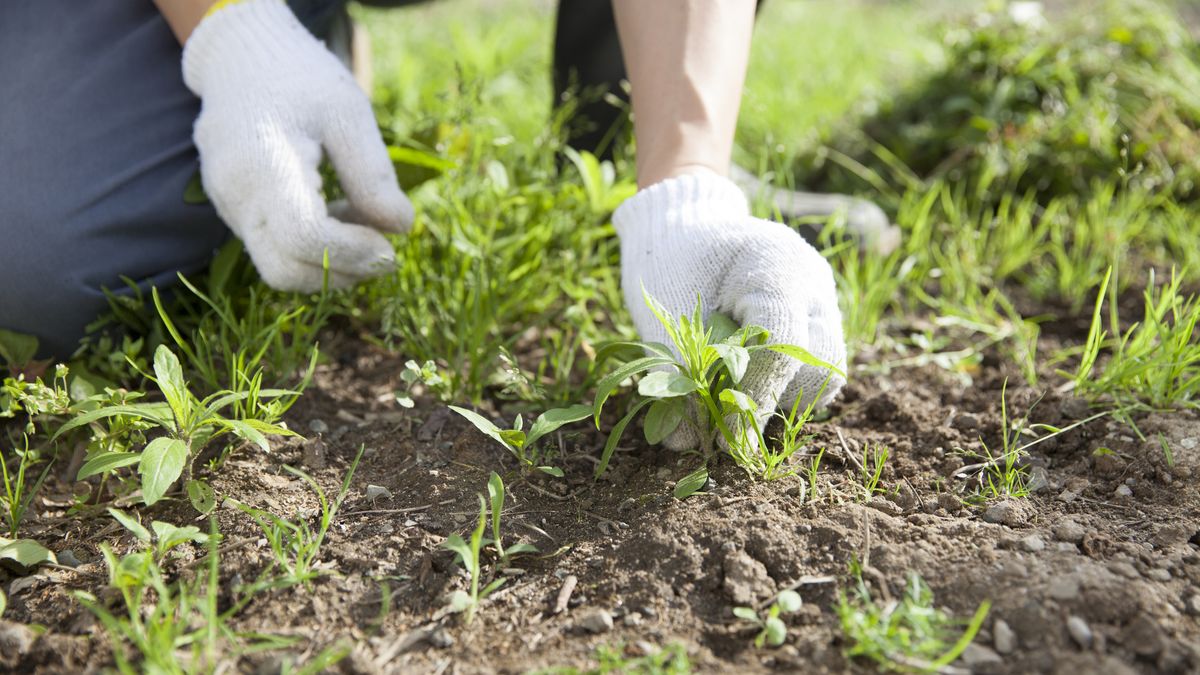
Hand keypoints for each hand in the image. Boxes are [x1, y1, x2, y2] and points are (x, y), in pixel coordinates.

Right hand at [182, 0, 411, 290]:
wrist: (240, 59)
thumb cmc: (300, 78)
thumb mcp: (348, 113)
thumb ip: (373, 174)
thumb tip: (401, 228)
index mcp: (265, 164)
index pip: (306, 238)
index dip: (354, 253)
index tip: (390, 246)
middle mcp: (237, 195)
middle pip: (286, 271)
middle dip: (342, 271)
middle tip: (384, 250)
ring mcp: (228, 207)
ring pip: (279, 267)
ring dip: (329, 262)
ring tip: (360, 219)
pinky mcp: (232, 211)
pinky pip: (272, 249)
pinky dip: (311, 249)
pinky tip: (335, 211)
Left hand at [613, 172, 846, 447]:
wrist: (685, 230)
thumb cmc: (669, 261)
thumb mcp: (665, 312)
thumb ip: (678, 372)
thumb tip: (684, 443)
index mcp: (777, 264)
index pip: (783, 343)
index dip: (756, 396)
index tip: (726, 438)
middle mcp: (813, 283)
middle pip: (821, 365)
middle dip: (774, 399)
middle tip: (726, 418)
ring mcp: (821, 301)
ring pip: (825, 375)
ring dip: (779, 399)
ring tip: (731, 397)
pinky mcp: (817, 321)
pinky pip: (814, 371)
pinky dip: (779, 389)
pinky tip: (743, 385)